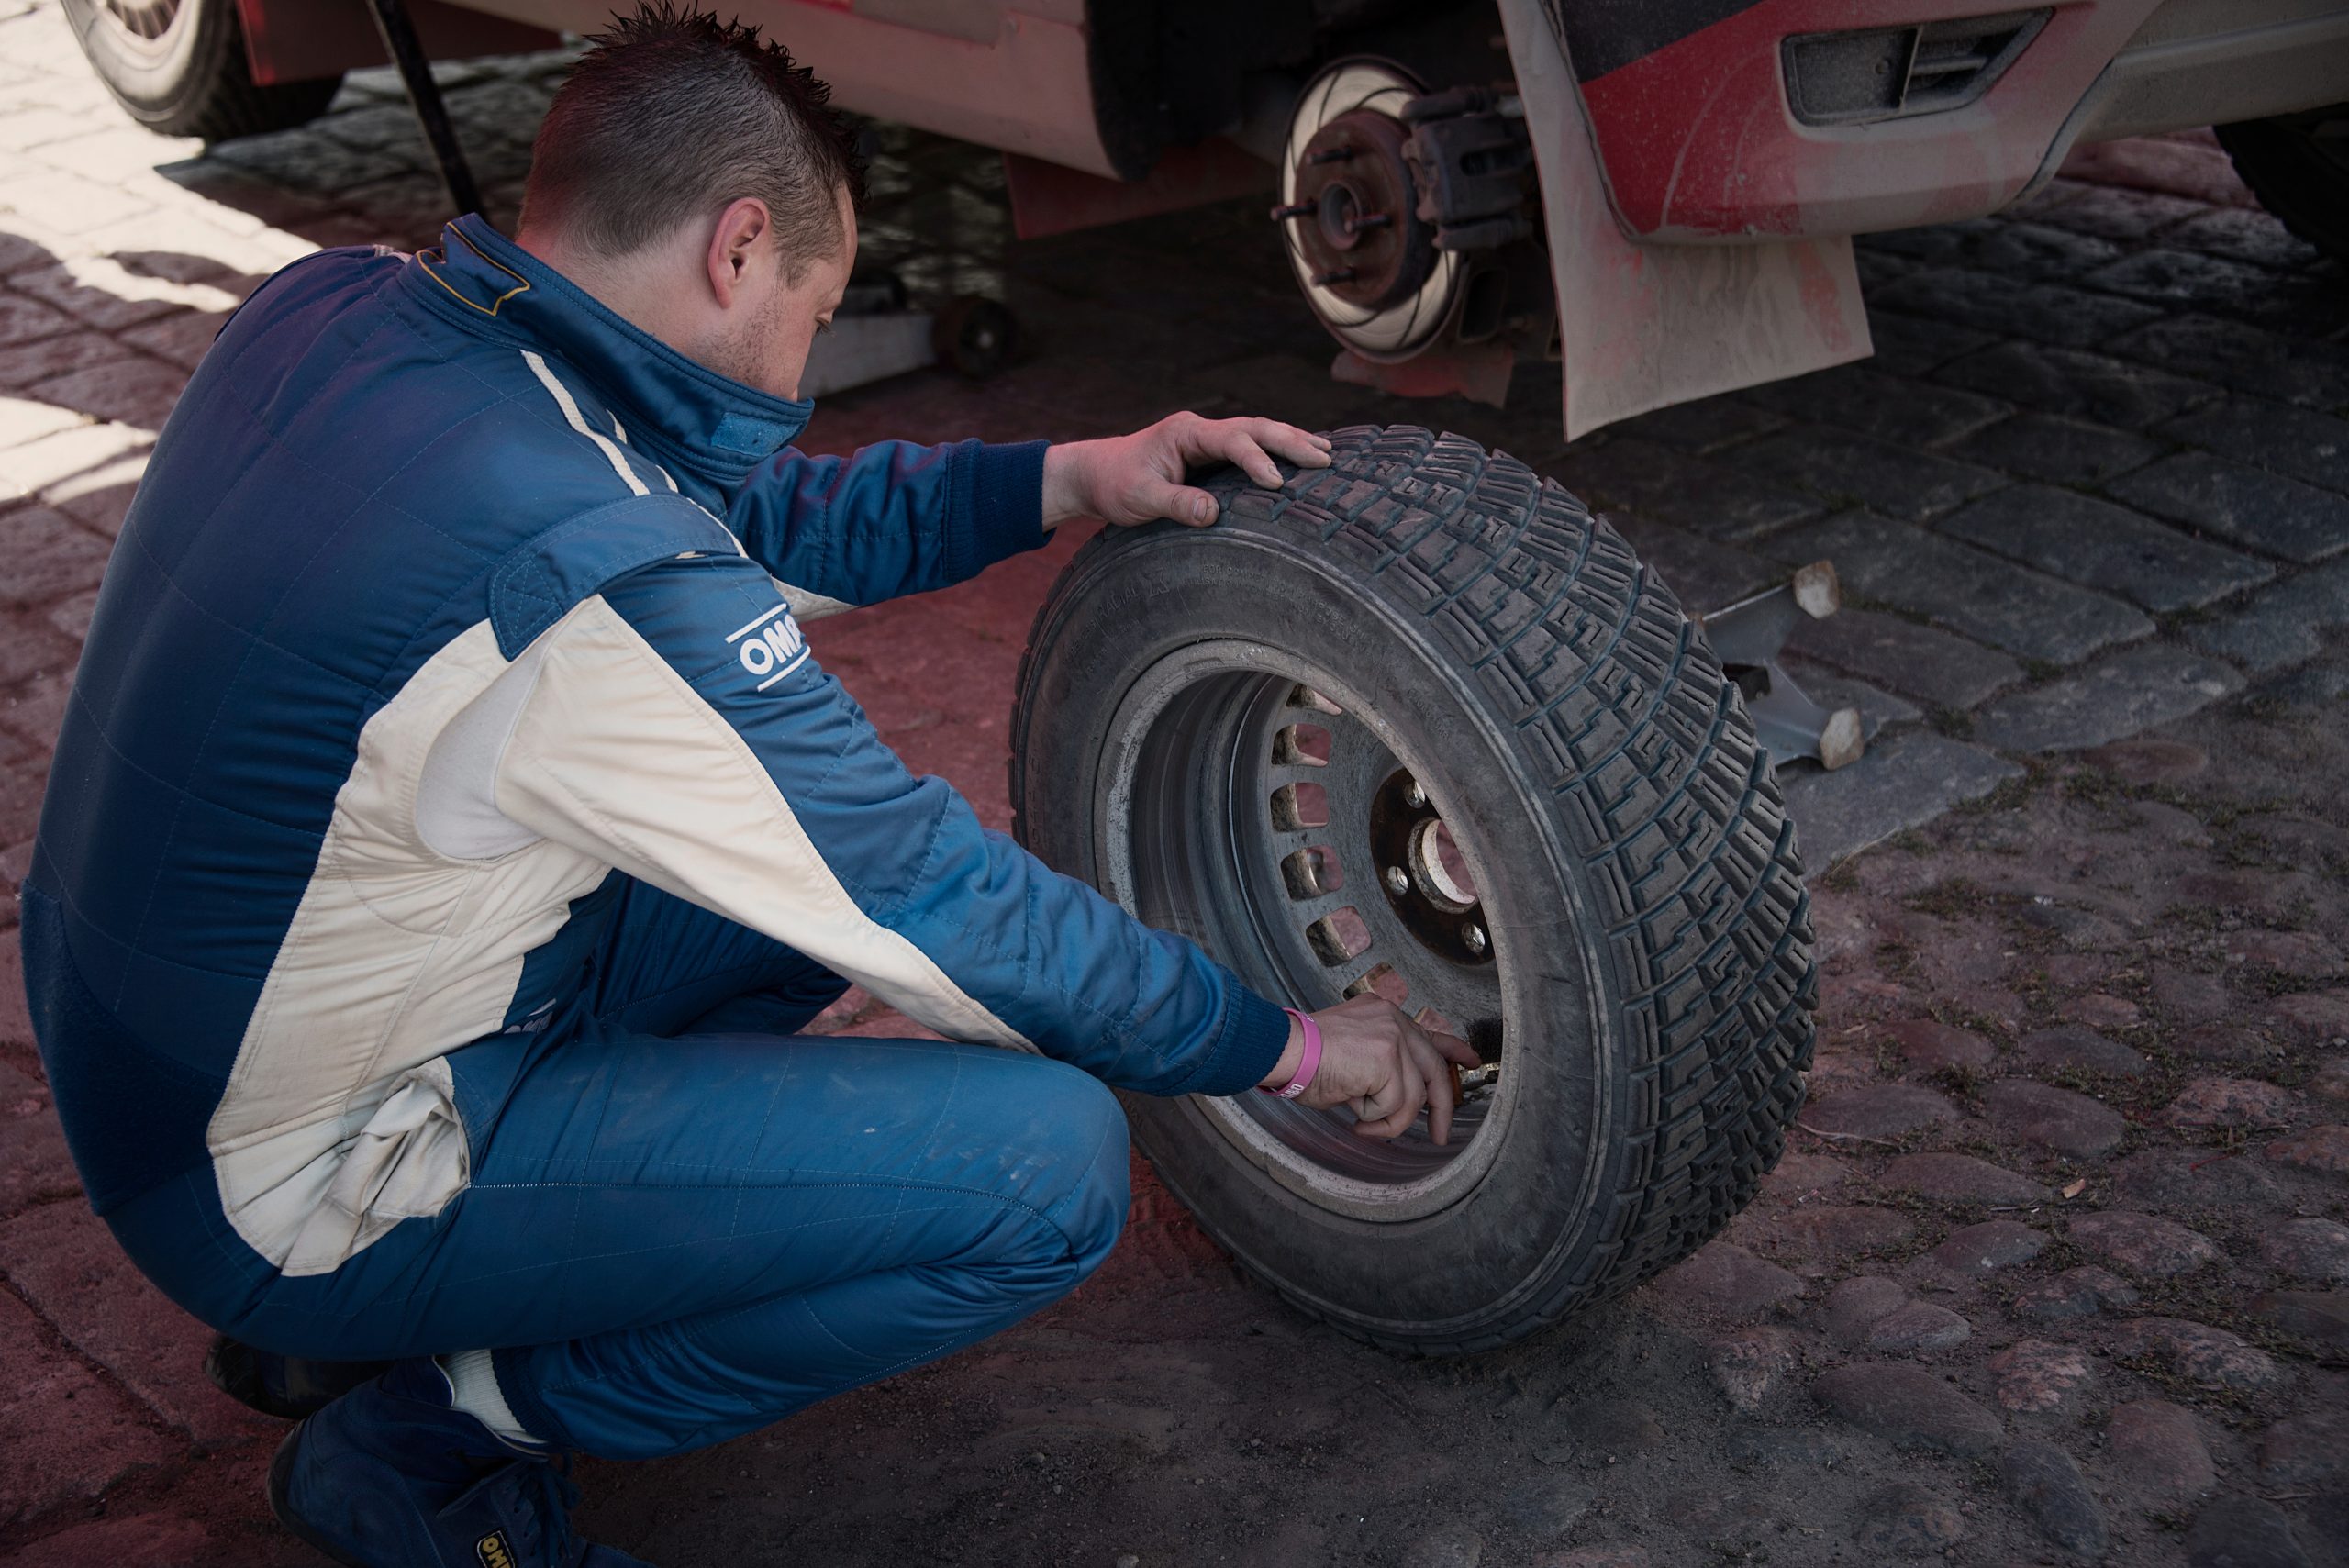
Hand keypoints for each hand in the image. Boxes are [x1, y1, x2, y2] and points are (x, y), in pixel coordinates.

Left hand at [1041, 412, 1331, 529]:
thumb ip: (1176, 503)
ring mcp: (1208, 440)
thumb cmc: (1114, 485)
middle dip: (1291, 442)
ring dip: (1292, 442)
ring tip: (1328, 454)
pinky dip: (1278, 451)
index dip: (1256, 459)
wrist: (1095, 475)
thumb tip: (1213, 513)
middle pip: (1256, 428)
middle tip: (1325, 459)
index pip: (1232, 440)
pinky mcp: (1211, 455)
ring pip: (1259, 433)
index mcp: (1186, 433)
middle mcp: (1201, 431)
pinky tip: (1302, 458)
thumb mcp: (1139, 498)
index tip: (1276, 482)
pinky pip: (1252, 447)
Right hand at [1257, 994, 1481, 1144]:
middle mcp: (1394, 1020)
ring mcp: (1393, 1037)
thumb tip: (1398, 1097)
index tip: (1472, 1061)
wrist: (1283, 1050)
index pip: (1429, 1034)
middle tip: (1440, 1134)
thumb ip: (1380, 1065)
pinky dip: (1375, 1118)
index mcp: (1385, 1015)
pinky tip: (1353, 1110)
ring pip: (1413, 1097)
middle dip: (1442, 1107)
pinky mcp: (1387, 1059)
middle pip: (1435, 1069)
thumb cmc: (1304, 1057)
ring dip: (1389, 1120)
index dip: (1455, 1051)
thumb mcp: (1351, 1054)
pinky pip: (1395, 1105)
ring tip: (1362, 1122)